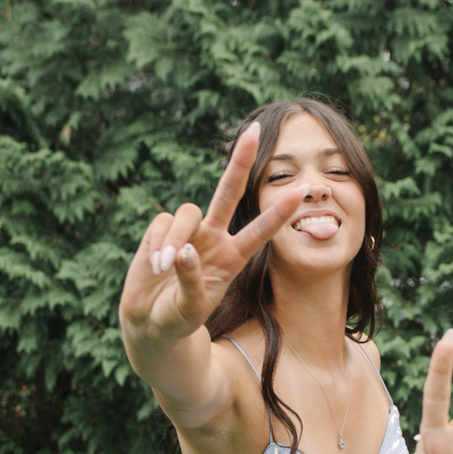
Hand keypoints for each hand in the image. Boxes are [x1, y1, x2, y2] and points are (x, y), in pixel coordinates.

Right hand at [119, 123, 303, 342]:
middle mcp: (214, 238)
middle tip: (255, 130)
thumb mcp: (192, 307)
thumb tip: (182, 251)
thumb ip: (191, 280)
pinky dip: (160, 244)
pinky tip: (157, 266)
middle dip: (241, 162)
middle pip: (229, 191)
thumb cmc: (179, 318)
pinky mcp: (161, 230)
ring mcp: (188, 232)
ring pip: (188, 212)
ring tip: (165, 268)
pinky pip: (164, 224)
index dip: (278, 213)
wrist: (152, 323)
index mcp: (233, 257)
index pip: (260, 231)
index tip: (300, 192)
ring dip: (176, 239)